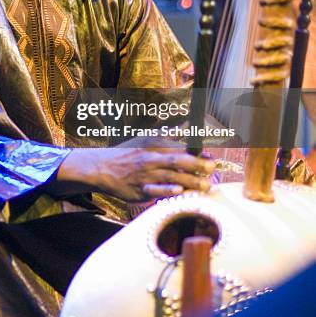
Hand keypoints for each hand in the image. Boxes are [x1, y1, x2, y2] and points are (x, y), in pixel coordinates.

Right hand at [55, 147, 214, 201]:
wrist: (103, 168)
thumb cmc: (128, 153)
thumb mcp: (147, 138)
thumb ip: (170, 135)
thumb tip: (189, 126)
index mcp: (155, 144)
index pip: (180, 147)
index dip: (198, 153)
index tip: (212, 157)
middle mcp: (152, 158)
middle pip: (178, 161)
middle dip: (197, 165)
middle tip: (213, 168)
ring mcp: (146, 175)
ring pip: (171, 177)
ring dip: (190, 181)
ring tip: (206, 186)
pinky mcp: (140, 190)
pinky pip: (155, 191)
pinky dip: (166, 190)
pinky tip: (178, 190)